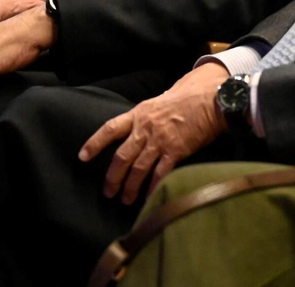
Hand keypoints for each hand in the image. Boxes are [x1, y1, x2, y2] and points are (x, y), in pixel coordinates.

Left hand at [78, 63, 227, 203]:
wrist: (212, 97)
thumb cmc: (189, 95)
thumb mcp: (161, 100)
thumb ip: (148, 116)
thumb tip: (141, 126)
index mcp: (140, 113)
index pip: (110, 129)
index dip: (94, 143)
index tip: (82, 156)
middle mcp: (146, 128)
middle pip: (122, 156)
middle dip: (112, 177)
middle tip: (108, 191)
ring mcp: (160, 140)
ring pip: (138, 169)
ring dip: (130, 187)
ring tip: (126, 199)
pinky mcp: (176, 151)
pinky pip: (160, 174)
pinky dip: (153, 189)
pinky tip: (149, 199)